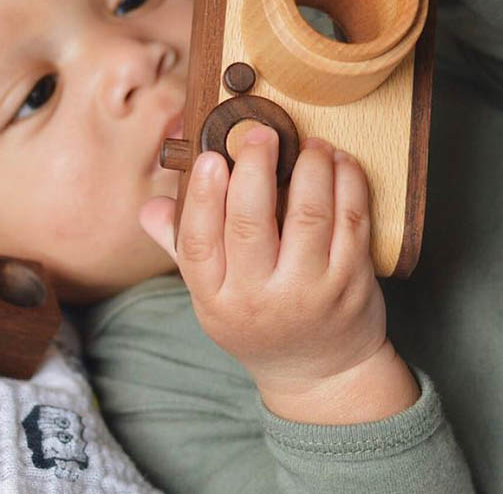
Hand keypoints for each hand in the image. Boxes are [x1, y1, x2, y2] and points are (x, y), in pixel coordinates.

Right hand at [141, 126, 418, 422]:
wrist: (320, 370)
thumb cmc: (259, 322)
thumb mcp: (212, 297)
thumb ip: (182, 246)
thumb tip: (151, 206)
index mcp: (216, 300)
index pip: (199, 243)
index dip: (202, 197)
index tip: (210, 158)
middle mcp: (260, 298)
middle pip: (251, 224)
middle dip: (255, 169)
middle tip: (259, 133)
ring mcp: (309, 291)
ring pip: (308, 215)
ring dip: (310, 169)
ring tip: (308, 144)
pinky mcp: (351, 282)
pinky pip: (351, 221)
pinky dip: (347, 183)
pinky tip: (338, 162)